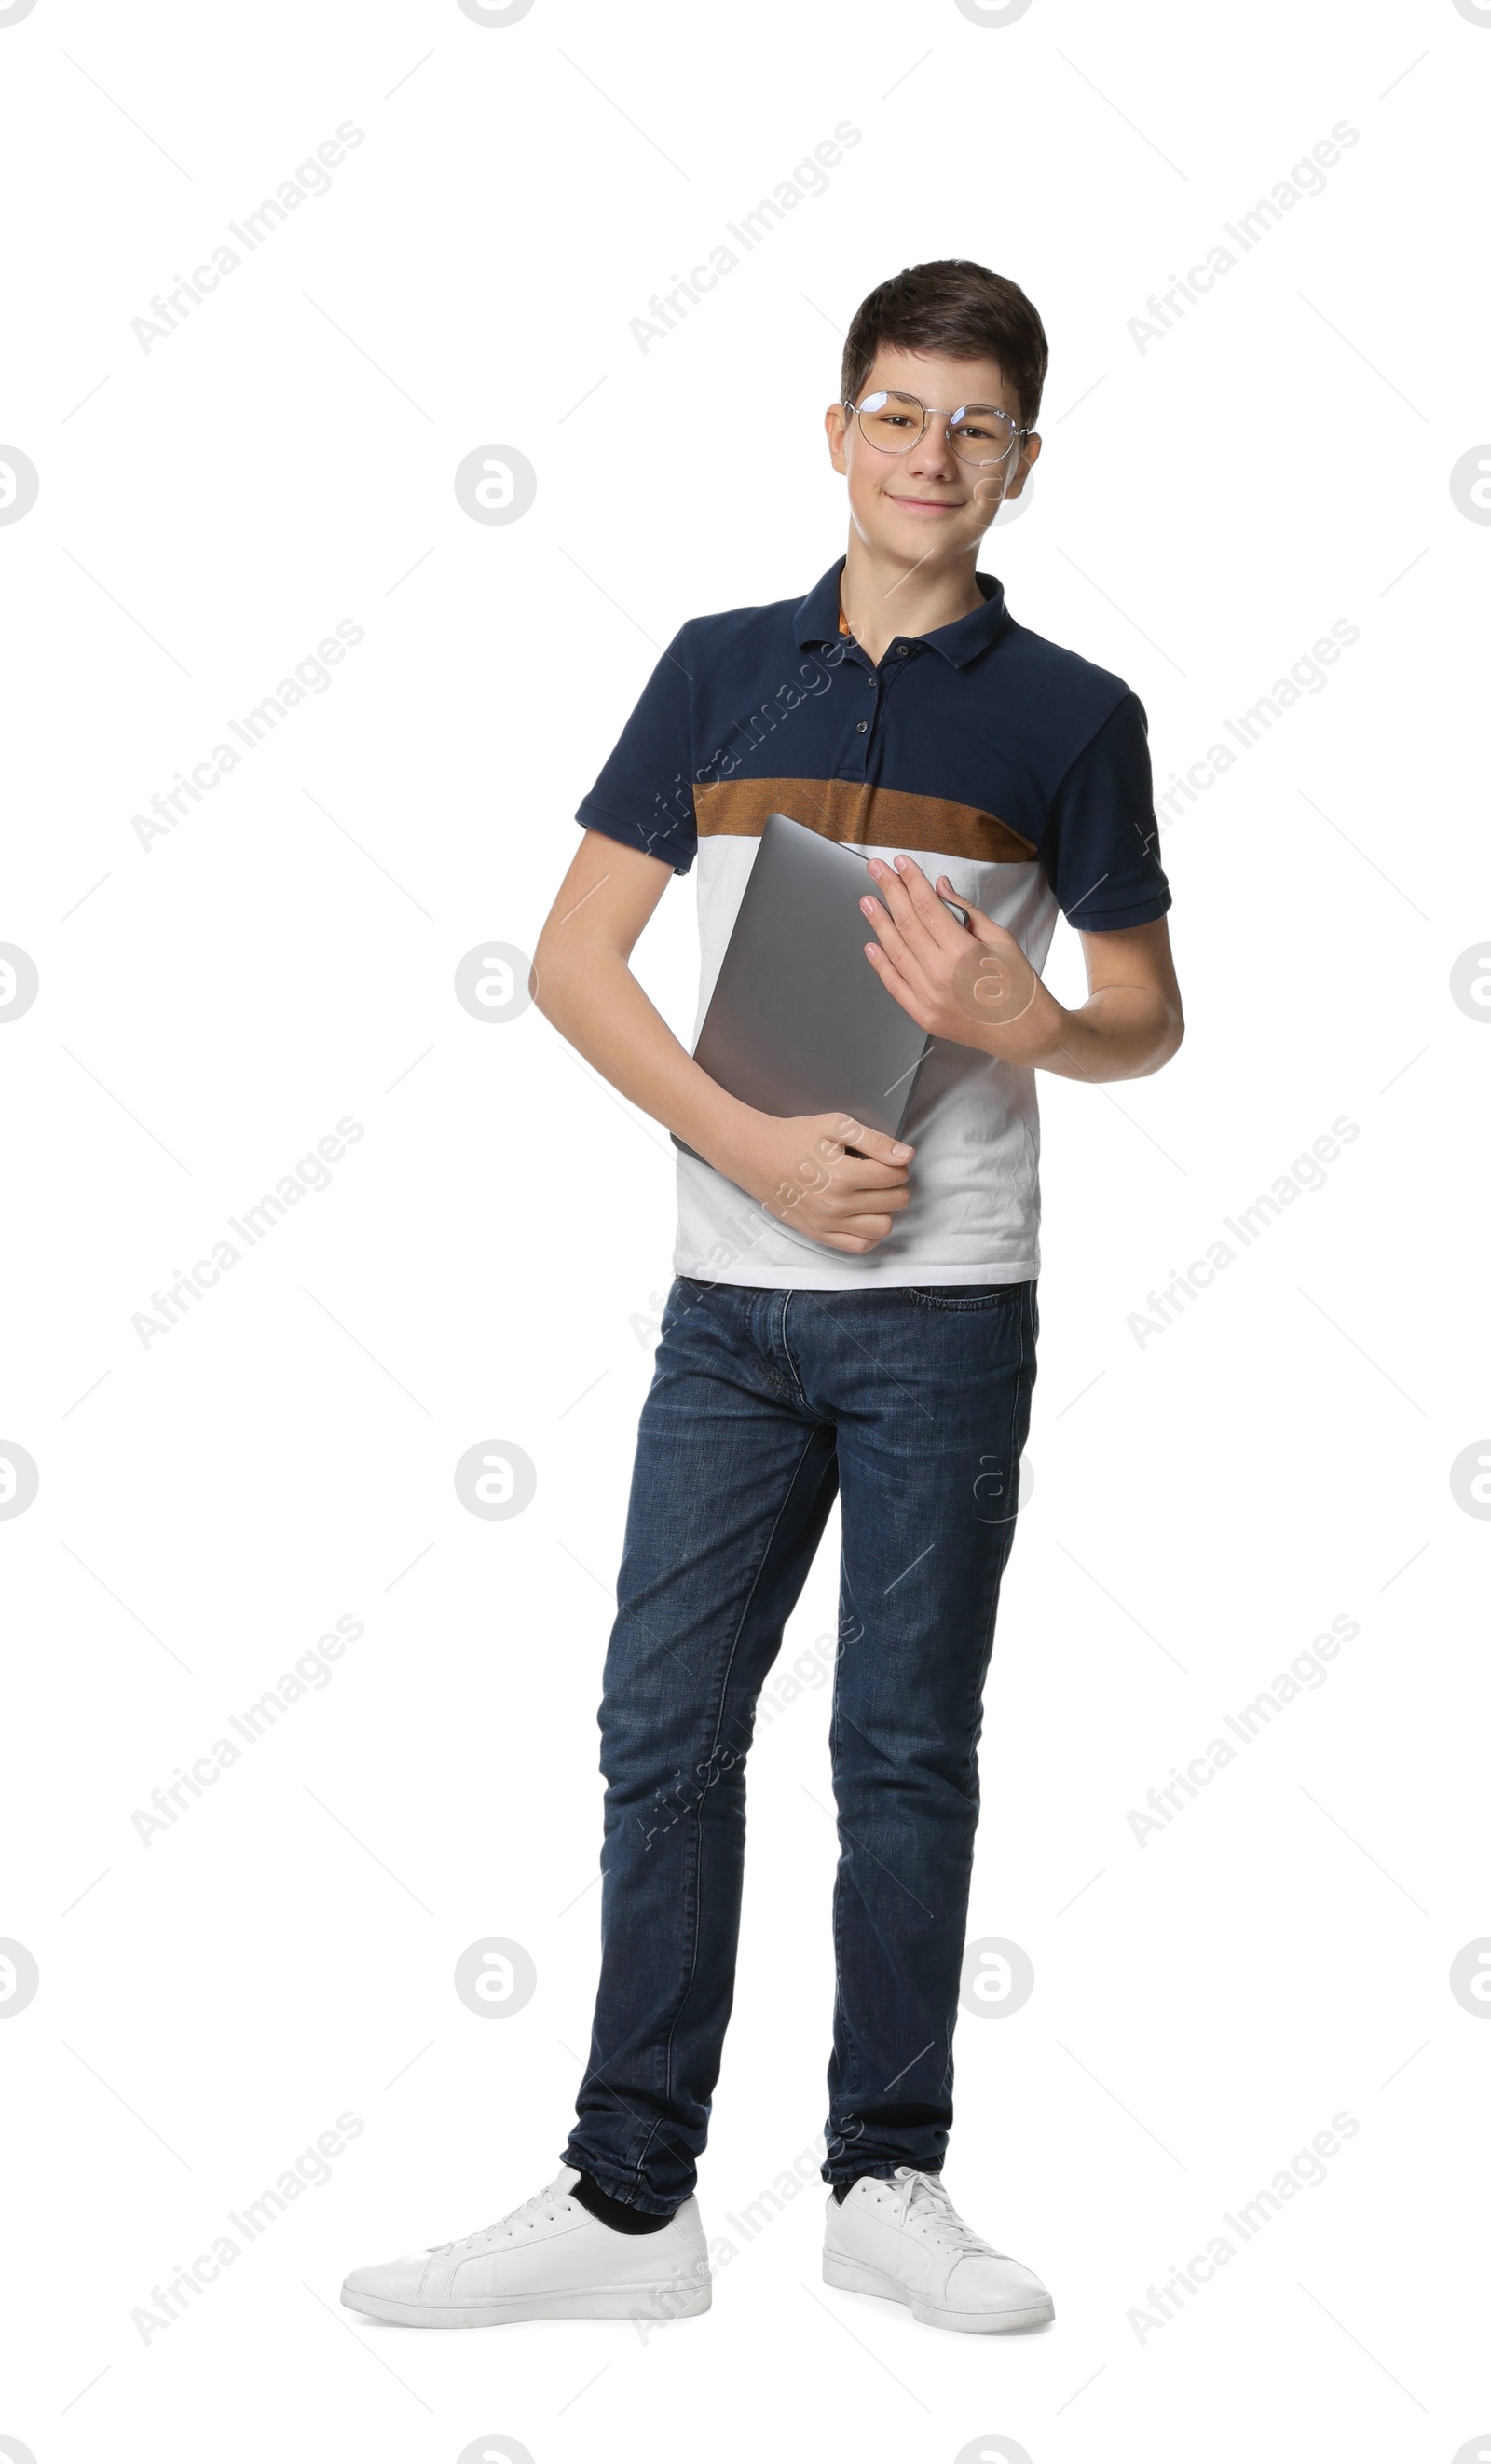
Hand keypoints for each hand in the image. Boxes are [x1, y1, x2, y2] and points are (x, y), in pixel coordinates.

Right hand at [717, 1109, 913, 1253]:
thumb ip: (874, 1140)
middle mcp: (837, 1205)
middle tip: (880, 1173)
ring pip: (883, 1227)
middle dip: (895, 1185)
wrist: (755, 1156)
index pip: (896, 1175)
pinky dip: (870, 1232)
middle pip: (895, 1201)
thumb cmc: (794, 1137)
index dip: (897, 1163)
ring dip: (886, 1209)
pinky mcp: (819, 1235)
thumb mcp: (835, 1126)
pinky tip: (863, 1213)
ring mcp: (828, 1224)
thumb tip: (906, 1156)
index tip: (886, 1158)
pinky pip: (860, 1246)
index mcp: (844, 1175)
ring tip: (873, 1194)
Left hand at [859, 854, 1058, 1061]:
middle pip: (906, 923)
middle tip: (875, 871)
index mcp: (962, 952)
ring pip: (895, 952)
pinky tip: (872, 944)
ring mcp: (928, 998)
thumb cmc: (1019, 986)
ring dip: (879, 923)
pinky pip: (895, 985)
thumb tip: (941, 887)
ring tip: (867, 901)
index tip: (900, 864)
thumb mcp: (1001, 939)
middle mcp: (940, 975)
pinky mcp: (923, 1016)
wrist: (1025, 1033)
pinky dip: (881, 964)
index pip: (926, 906)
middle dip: (889, 892)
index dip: (910, 881)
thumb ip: (966, 912)